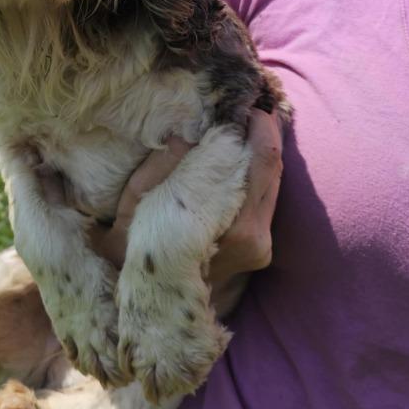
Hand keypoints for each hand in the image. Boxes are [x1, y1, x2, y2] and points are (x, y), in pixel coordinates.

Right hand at [88, 109, 283, 316]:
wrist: (150, 312)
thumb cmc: (135, 256)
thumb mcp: (138, 208)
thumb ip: (163, 168)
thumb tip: (186, 131)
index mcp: (231, 226)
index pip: (259, 158)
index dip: (255, 122)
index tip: (241, 97)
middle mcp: (256, 237)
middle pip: (273, 166)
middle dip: (263, 128)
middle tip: (247, 100)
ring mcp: (262, 246)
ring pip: (273, 181)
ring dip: (261, 148)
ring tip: (243, 119)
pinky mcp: (262, 250)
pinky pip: (266, 197)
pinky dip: (257, 170)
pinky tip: (240, 151)